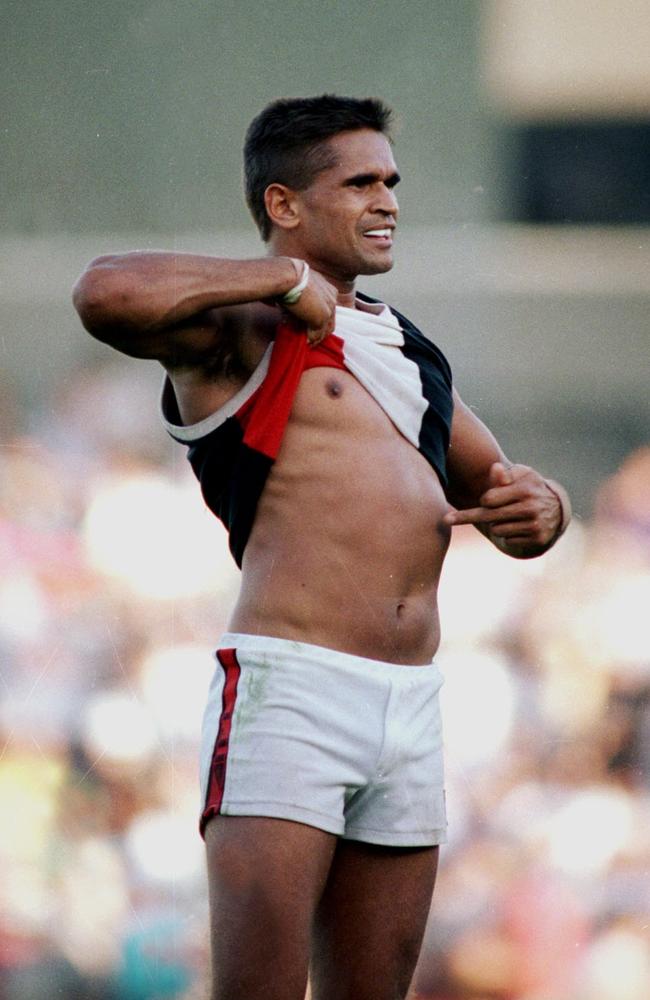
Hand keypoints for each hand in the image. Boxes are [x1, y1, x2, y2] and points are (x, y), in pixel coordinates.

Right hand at [281, 266, 337, 344]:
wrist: (288, 275)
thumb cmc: (287, 277)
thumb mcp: (298, 288)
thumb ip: (300, 301)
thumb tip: (290, 316)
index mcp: (328, 288)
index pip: (328, 309)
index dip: (321, 320)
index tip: (312, 327)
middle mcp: (332, 297)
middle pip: (330, 321)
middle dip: (321, 331)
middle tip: (312, 339)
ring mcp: (329, 308)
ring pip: (325, 329)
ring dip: (317, 338)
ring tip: (308, 343)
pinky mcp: (322, 317)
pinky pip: (317, 334)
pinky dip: (312, 340)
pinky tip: (306, 343)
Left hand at [442, 462, 562, 549]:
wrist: (557, 509)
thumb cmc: (530, 488)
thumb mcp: (521, 476)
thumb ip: (504, 475)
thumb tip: (494, 468)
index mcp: (525, 490)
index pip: (489, 500)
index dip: (484, 500)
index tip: (480, 501)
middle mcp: (530, 508)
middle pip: (488, 516)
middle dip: (466, 517)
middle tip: (446, 520)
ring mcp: (534, 525)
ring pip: (497, 530)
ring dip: (497, 524)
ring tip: (510, 516)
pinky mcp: (537, 539)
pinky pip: (508, 540)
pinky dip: (508, 535)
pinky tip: (519, 527)